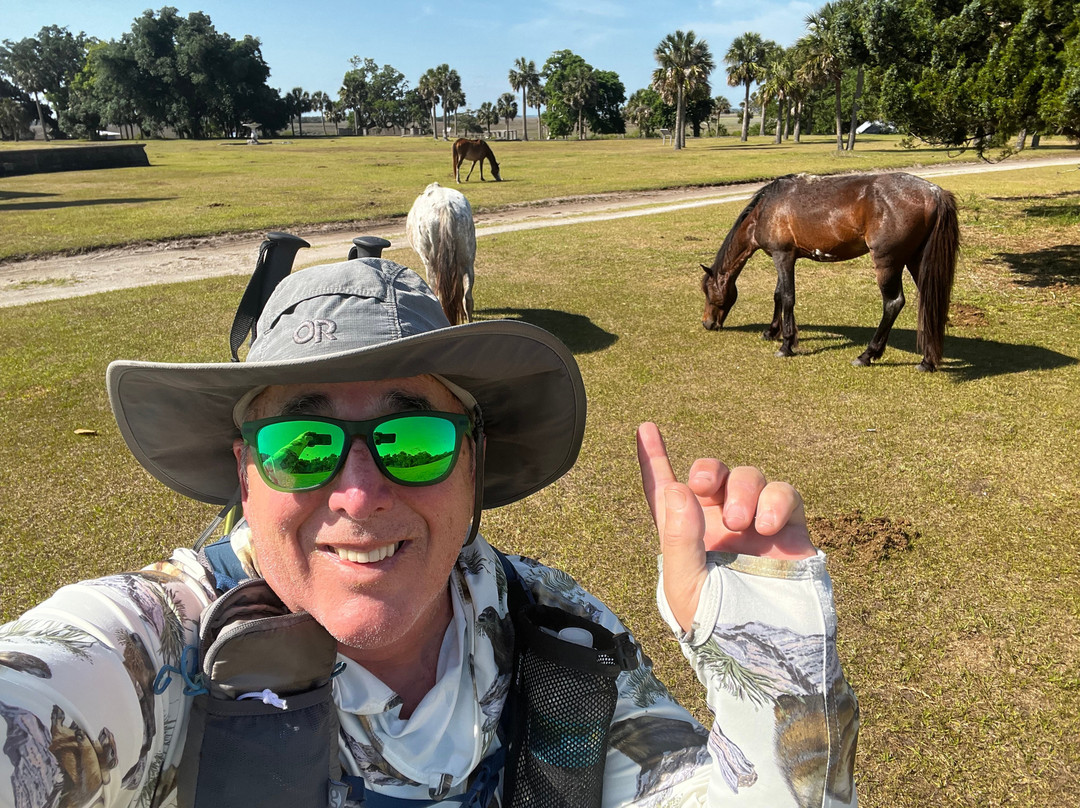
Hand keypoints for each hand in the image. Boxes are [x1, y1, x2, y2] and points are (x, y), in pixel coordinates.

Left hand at [636, 422, 814, 632]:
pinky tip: (767, 527)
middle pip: (712, 474)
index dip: (654, 459)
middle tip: (706, 485)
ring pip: (749, 477)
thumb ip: (679, 539)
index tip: (645, 429)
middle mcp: (719, 524)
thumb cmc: (719, 627)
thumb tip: (679, 488)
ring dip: (742, 489)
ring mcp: (755, 525)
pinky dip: (776, 500)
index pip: (664, 490)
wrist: (769, 654)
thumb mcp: (686, 586)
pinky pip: (785, 494)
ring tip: (741, 521)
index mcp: (685, 535)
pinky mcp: (790, 530)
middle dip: (708, 469)